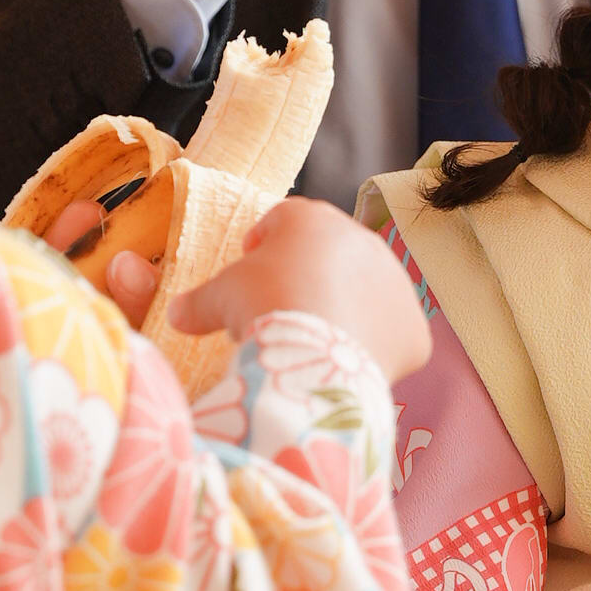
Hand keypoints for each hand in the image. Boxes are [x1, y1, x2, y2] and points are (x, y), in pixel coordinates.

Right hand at [164, 199, 430, 382]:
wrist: (313, 357)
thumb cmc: (263, 307)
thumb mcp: (218, 298)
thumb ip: (197, 302)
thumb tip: (176, 315)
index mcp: (313, 219)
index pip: (287, 219)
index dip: (265, 242)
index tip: (251, 265)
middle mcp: (363, 241)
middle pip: (331, 258)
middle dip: (308, 280)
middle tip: (280, 313)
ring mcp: (395, 285)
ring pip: (364, 297)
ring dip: (342, 314)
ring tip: (310, 348)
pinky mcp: (414, 330)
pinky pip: (390, 337)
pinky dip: (370, 351)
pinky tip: (340, 371)